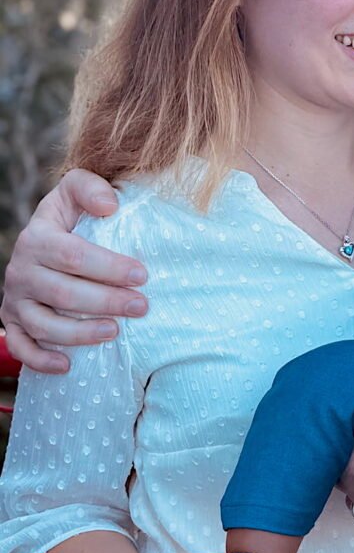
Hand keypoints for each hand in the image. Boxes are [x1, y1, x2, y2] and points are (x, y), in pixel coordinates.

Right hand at [0, 169, 148, 373]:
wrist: (44, 239)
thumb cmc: (72, 216)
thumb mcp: (76, 191)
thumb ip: (89, 187)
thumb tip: (109, 205)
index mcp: (38, 238)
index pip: (73, 255)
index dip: (108, 267)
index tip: (142, 275)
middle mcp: (21, 270)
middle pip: (63, 293)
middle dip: (106, 302)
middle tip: (142, 306)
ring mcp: (15, 299)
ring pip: (44, 324)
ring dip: (80, 333)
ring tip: (115, 332)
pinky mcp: (12, 322)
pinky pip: (20, 346)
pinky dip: (40, 359)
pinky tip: (68, 365)